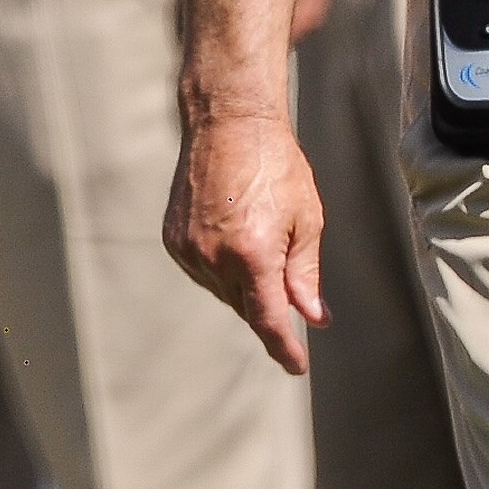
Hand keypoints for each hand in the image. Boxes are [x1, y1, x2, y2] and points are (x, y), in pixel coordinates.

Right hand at [164, 112, 327, 374]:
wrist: (228, 124)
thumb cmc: (276, 165)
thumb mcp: (306, 220)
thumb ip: (305, 275)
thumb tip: (314, 316)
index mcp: (252, 255)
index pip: (268, 320)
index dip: (284, 348)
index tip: (296, 365)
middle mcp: (214, 258)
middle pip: (246, 308)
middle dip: (269, 306)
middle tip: (290, 285)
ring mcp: (189, 250)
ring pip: (223, 292)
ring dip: (245, 286)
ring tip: (260, 243)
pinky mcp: (173, 240)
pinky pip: (202, 272)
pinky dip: (222, 270)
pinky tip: (235, 239)